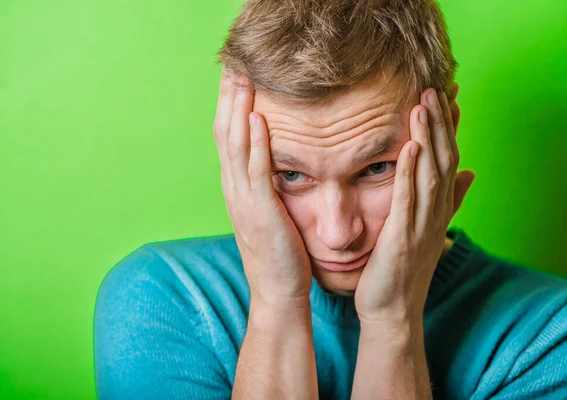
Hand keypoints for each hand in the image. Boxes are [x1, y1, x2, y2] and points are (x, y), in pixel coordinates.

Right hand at [213, 69, 312, 307]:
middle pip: (225, 133)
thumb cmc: (279, 251)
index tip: (237, 76)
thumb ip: (265, 184)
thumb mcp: (268, 211)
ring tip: (243, 79)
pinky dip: (255, 142)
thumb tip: (273, 159)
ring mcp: (244, 200)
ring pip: (236, 146)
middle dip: (229, 97)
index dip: (230, 105)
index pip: (228, 137)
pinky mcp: (261, 211)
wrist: (278, 290)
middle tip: (234, 65)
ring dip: (238, 110)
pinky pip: (256, 170)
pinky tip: (257, 118)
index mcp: (237, 188)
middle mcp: (234, 189)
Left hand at [354, 85, 475, 325]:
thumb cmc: (402, 269)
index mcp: (438, 209)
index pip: (448, 160)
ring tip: (422, 107)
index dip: (449, 128)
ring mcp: (421, 226)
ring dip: (427, 139)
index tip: (445, 97)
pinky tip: (408, 147)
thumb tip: (469, 173)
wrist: (392, 309)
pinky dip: (409, 173)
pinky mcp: (402, 239)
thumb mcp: (426, 229)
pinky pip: (408, 201)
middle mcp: (435, 214)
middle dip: (439, 124)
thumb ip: (447, 200)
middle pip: (443, 160)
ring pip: (430, 175)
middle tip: (433, 88)